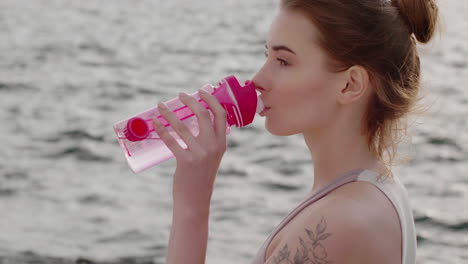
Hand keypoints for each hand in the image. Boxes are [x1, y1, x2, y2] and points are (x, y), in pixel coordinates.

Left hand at [153, 88, 227, 207]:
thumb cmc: (200, 178)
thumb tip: (195, 122)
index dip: (211, 100)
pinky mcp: (185, 161)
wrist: (195, 201)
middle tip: (180, 95)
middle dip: (190, 100)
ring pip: (183, 126)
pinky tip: (154, 122)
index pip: (221, 115)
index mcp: (222, 144)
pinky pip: (171, 140)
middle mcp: (213, 147)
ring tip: (160, 105)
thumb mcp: (211, 158)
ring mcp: (200, 154)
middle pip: (203, 114)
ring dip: (169, 113)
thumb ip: (208, 142)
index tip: (201, 91)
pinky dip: (161, 129)